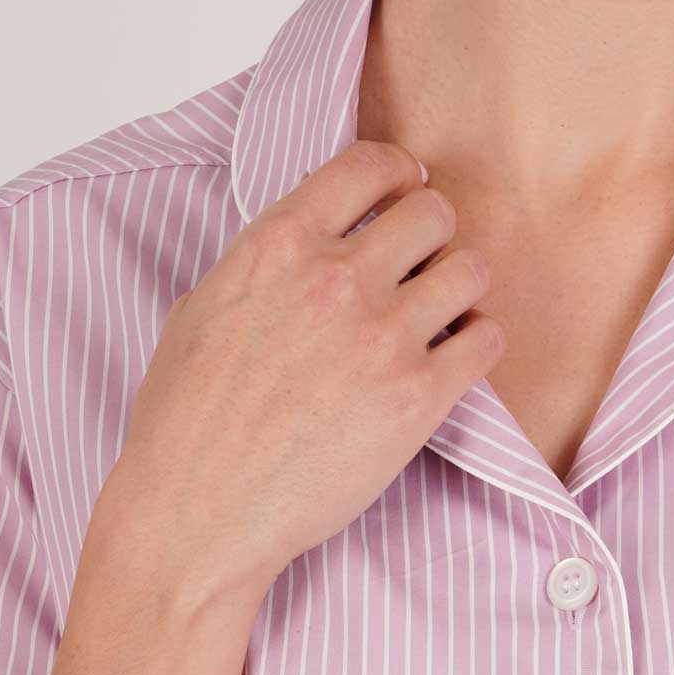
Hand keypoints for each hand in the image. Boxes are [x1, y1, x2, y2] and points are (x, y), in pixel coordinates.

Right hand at [101, 139, 501, 608]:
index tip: (405, 191)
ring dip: (462, 287)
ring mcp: (383, 336)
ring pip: (470, 270)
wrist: (201, 509)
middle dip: (434, 233)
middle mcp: (336, 279)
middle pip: (432, 212)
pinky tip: (456, 360)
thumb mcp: (201, 309)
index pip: (368, 165)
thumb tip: (303, 243)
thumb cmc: (186, 422)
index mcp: (279, 245)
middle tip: (424, 265)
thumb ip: (262, 265)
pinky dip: (480, 343)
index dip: (398, 173)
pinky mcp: (418, 397)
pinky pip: (487, 340)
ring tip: (443, 315)